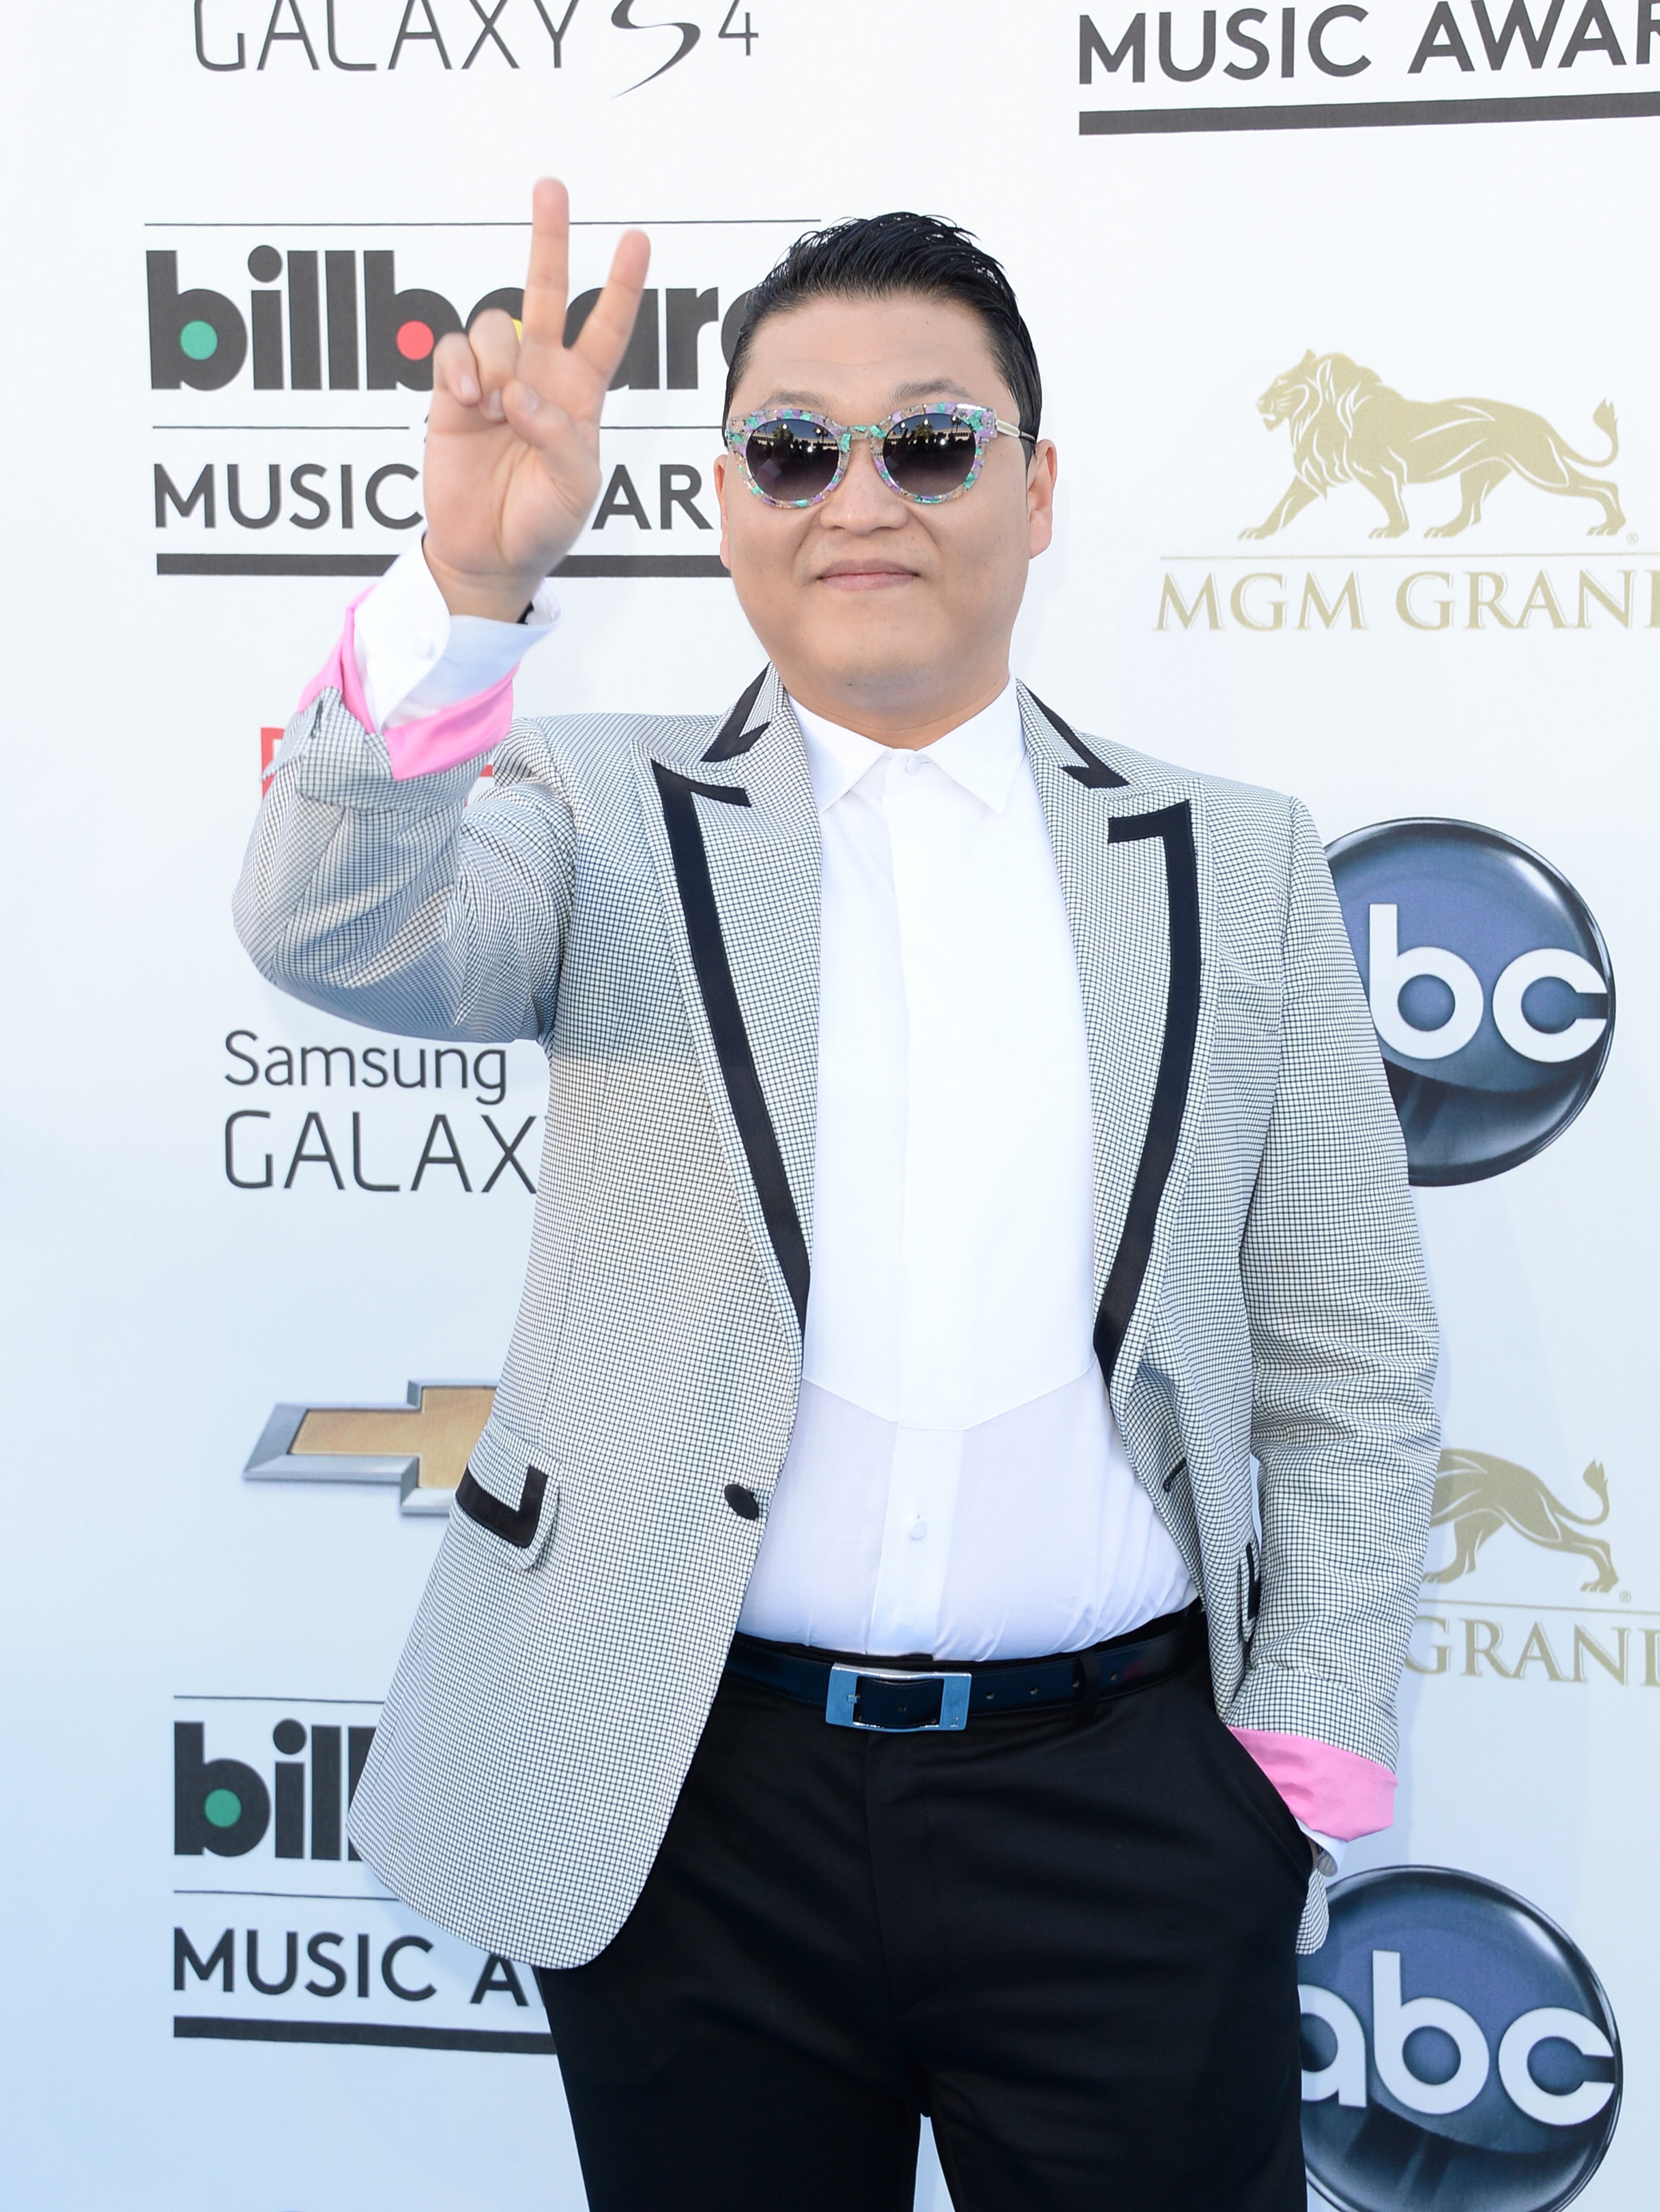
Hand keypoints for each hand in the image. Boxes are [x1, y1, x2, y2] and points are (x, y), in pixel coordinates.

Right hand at [422, 179, 649, 619]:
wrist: (490, 554)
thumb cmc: (543, 522)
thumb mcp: (576, 487)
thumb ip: (562, 438)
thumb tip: (519, 396)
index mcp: (581, 396)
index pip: (607, 330)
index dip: (621, 286)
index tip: (636, 240)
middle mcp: (539, 376)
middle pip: (547, 293)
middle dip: (549, 240)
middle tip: (551, 188)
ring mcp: (495, 380)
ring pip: (495, 323)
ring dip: (496, 357)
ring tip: (494, 406)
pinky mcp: (452, 393)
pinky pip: (453, 351)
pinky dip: (461, 369)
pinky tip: (470, 403)